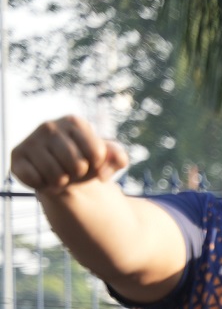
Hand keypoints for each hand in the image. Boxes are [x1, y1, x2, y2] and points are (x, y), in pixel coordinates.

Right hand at [10, 116, 128, 192]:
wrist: (60, 170)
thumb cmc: (86, 161)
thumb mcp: (109, 158)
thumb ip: (118, 158)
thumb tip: (103, 172)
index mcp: (75, 122)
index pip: (97, 154)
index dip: (97, 166)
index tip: (91, 162)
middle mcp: (50, 126)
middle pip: (78, 166)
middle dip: (80, 176)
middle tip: (73, 171)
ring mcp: (31, 140)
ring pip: (57, 176)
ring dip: (62, 183)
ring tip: (60, 175)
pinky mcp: (16, 155)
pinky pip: (35, 180)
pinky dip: (43, 185)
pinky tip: (43, 177)